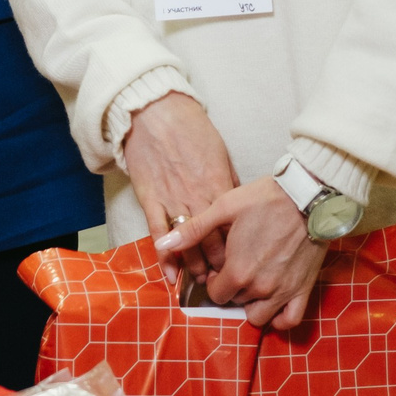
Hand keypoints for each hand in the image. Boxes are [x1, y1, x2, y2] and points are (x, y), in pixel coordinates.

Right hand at [120, 93, 238, 286]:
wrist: (156, 112)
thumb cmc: (191, 130)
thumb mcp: (220, 154)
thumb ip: (230, 182)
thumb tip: (240, 205)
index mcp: (219, 186)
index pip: (233, 228)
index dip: (240, 250)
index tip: (245, 264)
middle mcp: (198, 197)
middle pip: (213, 241)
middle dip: (222, 265)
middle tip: (227, 282)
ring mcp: (173, 199)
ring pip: (188, 243)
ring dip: (196, 266)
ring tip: (204, 282)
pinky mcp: (151, 199)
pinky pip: (159, 234)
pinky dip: (166, 257)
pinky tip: (172, 275)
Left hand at [159, 180, 329, 331]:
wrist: (308, 196)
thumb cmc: (265, 199)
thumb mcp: (224, 208)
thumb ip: (193, 230)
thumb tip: (162, 243)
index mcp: (238, 271)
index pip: (216, 294)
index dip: (216, 281)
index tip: (222, 267)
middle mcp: (259, 287)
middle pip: (236, 302)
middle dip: (233, 289)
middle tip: (239, 268)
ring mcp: (282, 291)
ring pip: (259, 316)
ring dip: (252, 304)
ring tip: (254, 283)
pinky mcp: (303, 289)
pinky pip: (290, 319)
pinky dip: (280, 318)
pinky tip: (273, 305)